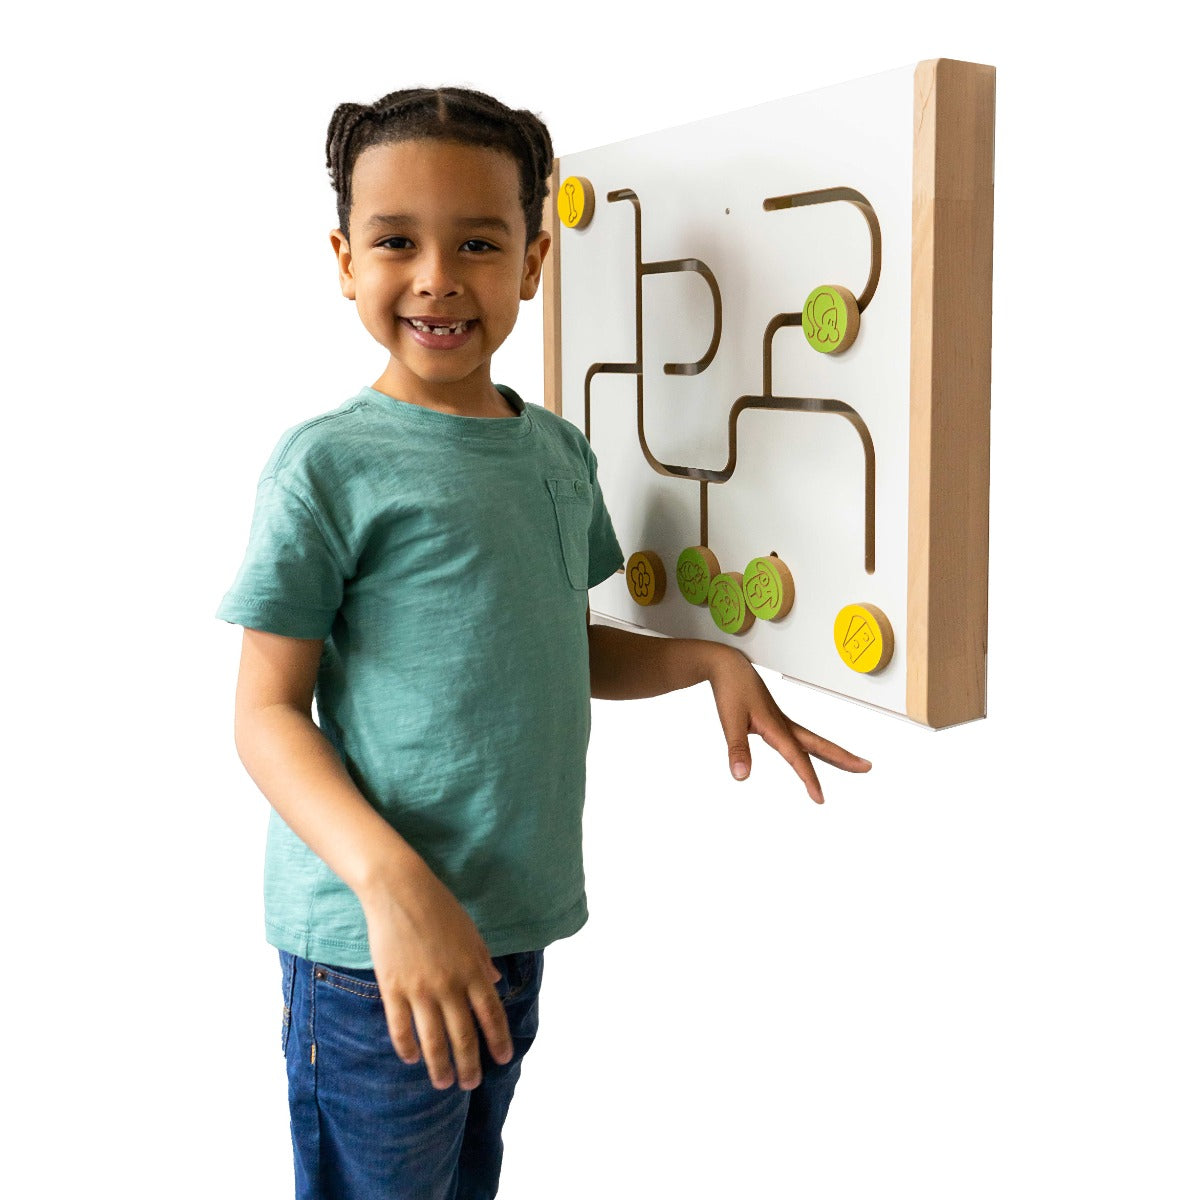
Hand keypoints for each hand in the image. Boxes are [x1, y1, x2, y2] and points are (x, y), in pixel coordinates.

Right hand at [359, 862, 511, 1090]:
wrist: (400, 891)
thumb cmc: (439, 907)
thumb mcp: (470, 932)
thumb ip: (482, 960)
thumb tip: (495, 980)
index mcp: (473, 969)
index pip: (491, 1014)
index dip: (498, 1041)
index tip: (502, 1060)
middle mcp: (450, 984)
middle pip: (464, 1035)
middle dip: (469, 1065)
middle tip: (470, 1084)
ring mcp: (420, 989)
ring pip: (433, 1040)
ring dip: (440, 1067)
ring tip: (443, 1083)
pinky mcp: (393, 988)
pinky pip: (400, 1028)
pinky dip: (407, 1048)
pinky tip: (412, 1059)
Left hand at [706, 646, 870, 803]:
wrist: (729, 666)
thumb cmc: (730, 690)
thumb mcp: (730, 721)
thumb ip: (737, 749)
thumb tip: (741, 776)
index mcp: (775, 727)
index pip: (797, 757)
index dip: (809, 779)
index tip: (820, 799)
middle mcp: (784, 724)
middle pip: (819, 745)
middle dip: (843, 758)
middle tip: (866, 767)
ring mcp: (781, 720)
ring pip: (812, 740)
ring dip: (832, 753)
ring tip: (852, 764)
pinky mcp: (775, 718)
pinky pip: (801, 737)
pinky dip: (813, 747)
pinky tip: (812, 752)